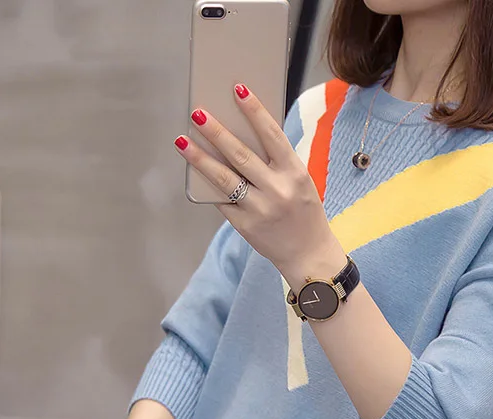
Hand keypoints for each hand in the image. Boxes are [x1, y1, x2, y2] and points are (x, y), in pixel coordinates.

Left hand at [174, 84, 346, 284]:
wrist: (309, 255)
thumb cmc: (304, 212)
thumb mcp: (300, 182)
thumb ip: (277, 163)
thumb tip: (242, 136)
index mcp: (295, 173)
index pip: (272, 135)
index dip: (255, 111)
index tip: (238, 89)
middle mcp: (278, 190)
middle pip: (241, 155)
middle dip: (216, 132)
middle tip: (196, 113)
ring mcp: (260, 210)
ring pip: (225, 179)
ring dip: (201, 159)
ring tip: (183, 141)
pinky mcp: (246, 226)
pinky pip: (223, 202)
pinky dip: (210, 187)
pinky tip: (197, 173)